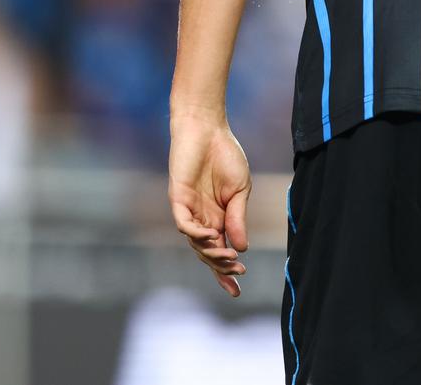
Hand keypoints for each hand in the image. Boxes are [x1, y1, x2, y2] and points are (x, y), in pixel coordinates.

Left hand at [167, 111, 252, 296]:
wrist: (209, 130)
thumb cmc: (225, 156)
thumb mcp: (239, 191)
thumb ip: (237, 218)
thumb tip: (242, 247)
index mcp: (217, 218)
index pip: (220, 250)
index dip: (226, 271)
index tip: (238, 290)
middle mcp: (201, 218)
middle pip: (207, 252)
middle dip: (221, 267)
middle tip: (237, 272)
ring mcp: (188, 210)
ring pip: (195, 243)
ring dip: (211, 253)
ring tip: (228, 257)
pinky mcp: (178, 199)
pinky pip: (184, 224)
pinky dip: (196, 234)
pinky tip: (211, 236)